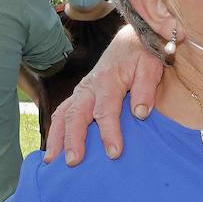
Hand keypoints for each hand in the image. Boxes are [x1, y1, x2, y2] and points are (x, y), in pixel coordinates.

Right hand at [44, 27, 161, 165]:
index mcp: (108, 81)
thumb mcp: (150, 66)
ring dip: (56, 137)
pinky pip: (62, 113)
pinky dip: (55, 131)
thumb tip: (140, 113)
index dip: (109, 133)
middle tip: (74, 162)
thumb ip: (146, 89)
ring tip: (52, 161)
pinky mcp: (78, 95)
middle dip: (73, 139)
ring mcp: (81, 91)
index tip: (114, 153)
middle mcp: (89, 87)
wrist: (132, 39)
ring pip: (63, 114)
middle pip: (76, 115)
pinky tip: (53, 150)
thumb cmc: (143, 55)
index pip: (106, 110)